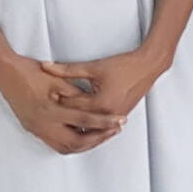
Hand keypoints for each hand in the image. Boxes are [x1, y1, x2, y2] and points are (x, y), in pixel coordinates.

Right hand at [0, 58, 121, 154]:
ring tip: (102, 134)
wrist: (5, 74)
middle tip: (114, 131)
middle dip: (97, 139)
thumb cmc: (31, 73)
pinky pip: (55, 143)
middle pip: (76, 142)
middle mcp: (42, 124)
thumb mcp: (59, 80)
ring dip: (84, 144)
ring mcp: (36, 129)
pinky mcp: (32, 129)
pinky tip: (83, 136)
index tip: (120, 121)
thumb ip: (77, 95)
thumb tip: (97, 105)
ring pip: (65, 147)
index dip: (105, 121)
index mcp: (51, 110)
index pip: (85, 120)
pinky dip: (71, 143)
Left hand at [45, 46, 167, 125]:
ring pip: (89, 126)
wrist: (148, 66)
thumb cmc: (124, 65)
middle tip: (47, 109)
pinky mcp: (120, 116)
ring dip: (76, 122)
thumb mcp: (94, 67)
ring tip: (60, 119)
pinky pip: (100, 125)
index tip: (44, 96)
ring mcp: (115, 117)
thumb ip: (68, 69)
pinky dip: (89, 122)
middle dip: (63, 114)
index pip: (71, 105)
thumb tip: (46, 67)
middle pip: (78, 120)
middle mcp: (108, 114)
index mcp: (100, 103)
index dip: (56, 99)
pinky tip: (78, 119)